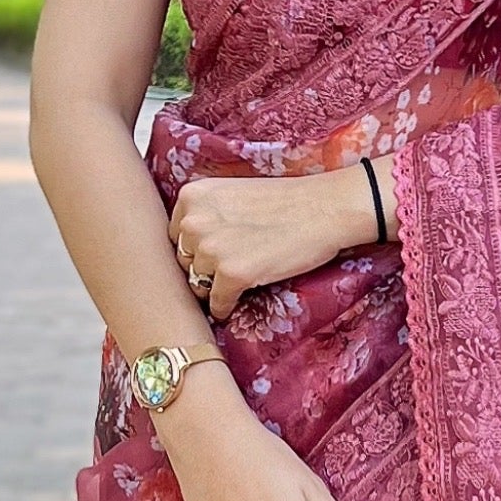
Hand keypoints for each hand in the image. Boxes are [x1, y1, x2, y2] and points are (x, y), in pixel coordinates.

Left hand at [167, 164, 375, 320]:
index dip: (194, 248)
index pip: (176, 235)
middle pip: (183, 261)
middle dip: (201, 268)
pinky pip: (216, 303)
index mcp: (192, 196)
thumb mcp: (232, 193)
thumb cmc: (285, 200)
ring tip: (235, 285)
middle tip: (226, 271)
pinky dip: (224, 307)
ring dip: (214, 288)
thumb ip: (206, 213)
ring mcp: (211, 249)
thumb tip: (189, 245)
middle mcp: (194, 221)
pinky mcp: (232, 275)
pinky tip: (234, 304)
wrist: (324, 209)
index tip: (212, 254)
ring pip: (197, 284)